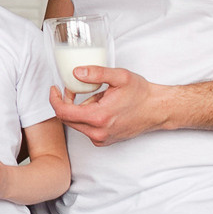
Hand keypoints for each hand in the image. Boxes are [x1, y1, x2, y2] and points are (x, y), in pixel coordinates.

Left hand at [48, 67, 169, 145]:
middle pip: (68, 119)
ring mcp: (101, 139)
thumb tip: (76, 72)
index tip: (54, 89)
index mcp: (99, 118)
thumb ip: (96, 73)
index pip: (64, 112)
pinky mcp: (104, 141)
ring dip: (79, 109)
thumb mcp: (119, 77)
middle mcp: (98, 133)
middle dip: (66, 102)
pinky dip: (87, 117)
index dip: (54, 100)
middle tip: (74, 88)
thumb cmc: (141, 94)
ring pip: (77, 124)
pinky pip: (86, 129)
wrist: (157, 109)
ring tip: (98, 97)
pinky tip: (102, 108)